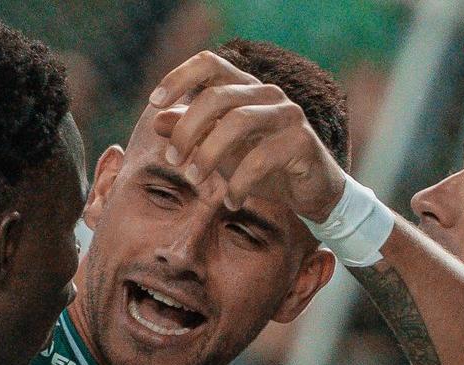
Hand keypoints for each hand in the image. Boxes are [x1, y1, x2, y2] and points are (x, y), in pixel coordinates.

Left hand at [147, 50, 345, 221]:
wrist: (310, 192)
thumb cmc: (260, 166)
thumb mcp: (219, 151)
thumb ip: (192, 133)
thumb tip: (158, 119)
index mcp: (245, 88)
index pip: (209, 64)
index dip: (178, 77)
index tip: (153, 103)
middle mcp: (267, 94)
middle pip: (216, 97)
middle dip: (187, 131)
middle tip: (172, 162)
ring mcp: (288, 115)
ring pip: (238, 122)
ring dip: (208, 154)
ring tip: (196, 180)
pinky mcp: (303, 141)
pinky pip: (261, 158)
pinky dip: (239, 183)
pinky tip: (232, 201)